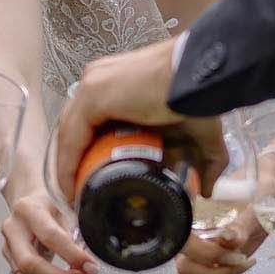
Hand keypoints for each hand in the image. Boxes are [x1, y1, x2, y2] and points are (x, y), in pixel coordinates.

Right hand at [0, 190, 95, 273]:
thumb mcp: (65, 206)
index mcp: (28, 211)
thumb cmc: (49, 202)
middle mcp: (13, 232)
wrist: (27, 200)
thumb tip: (88, 261)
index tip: (92, 267)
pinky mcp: (13, 266)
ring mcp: (9, 251)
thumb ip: (74, 231)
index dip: (72, 255)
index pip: (50, 236)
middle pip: (30, 265)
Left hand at [51, 37, 225, 198]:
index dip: (86, 154)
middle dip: (76, 162)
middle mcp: (98, 80)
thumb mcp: (198, 134)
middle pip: (74, 128)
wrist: (201, 77)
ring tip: (76, 196)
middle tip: (84, 192)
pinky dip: (68, 164)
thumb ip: (202, 162)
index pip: (88, 122)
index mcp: (115, 85)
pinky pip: (71, 137)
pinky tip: (71, 186)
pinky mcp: (93, 94)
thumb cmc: (200, 96)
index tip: (92, 181)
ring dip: (69, 167)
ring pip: (69, 133)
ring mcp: (93, 85)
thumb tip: (206, 190)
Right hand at [173, 217, 263, 273]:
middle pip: (184, 270)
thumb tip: (232, 238)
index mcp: (190, 233)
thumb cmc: (242, 226)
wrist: (249, 234)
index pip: (187, 246)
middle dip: (216, 272)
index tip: (235, 253)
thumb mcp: (243, 223)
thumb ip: (237, 231)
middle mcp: (185, 253)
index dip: (211, 254)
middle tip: (238, 264)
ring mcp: (191, 272)